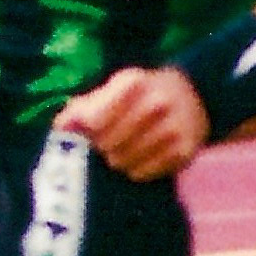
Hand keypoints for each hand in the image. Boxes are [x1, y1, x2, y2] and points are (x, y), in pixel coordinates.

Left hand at [56, 65, 211, 182]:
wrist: (192, 96)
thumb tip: (62, 127)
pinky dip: (135, 170)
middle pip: (107, 142)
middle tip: (104, 144)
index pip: (94, 118)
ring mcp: (174, 127)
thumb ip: (80, 108)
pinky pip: (143, 172)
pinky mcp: (185, 150)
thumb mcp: (110, 91)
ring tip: (120, 152)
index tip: (90, 130)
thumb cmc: (136, 97)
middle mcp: (157, 102)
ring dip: (117, 160)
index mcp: (132, 82)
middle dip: (101, 146)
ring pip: (123, 161)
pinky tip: (137, 159)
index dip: (87, 130)